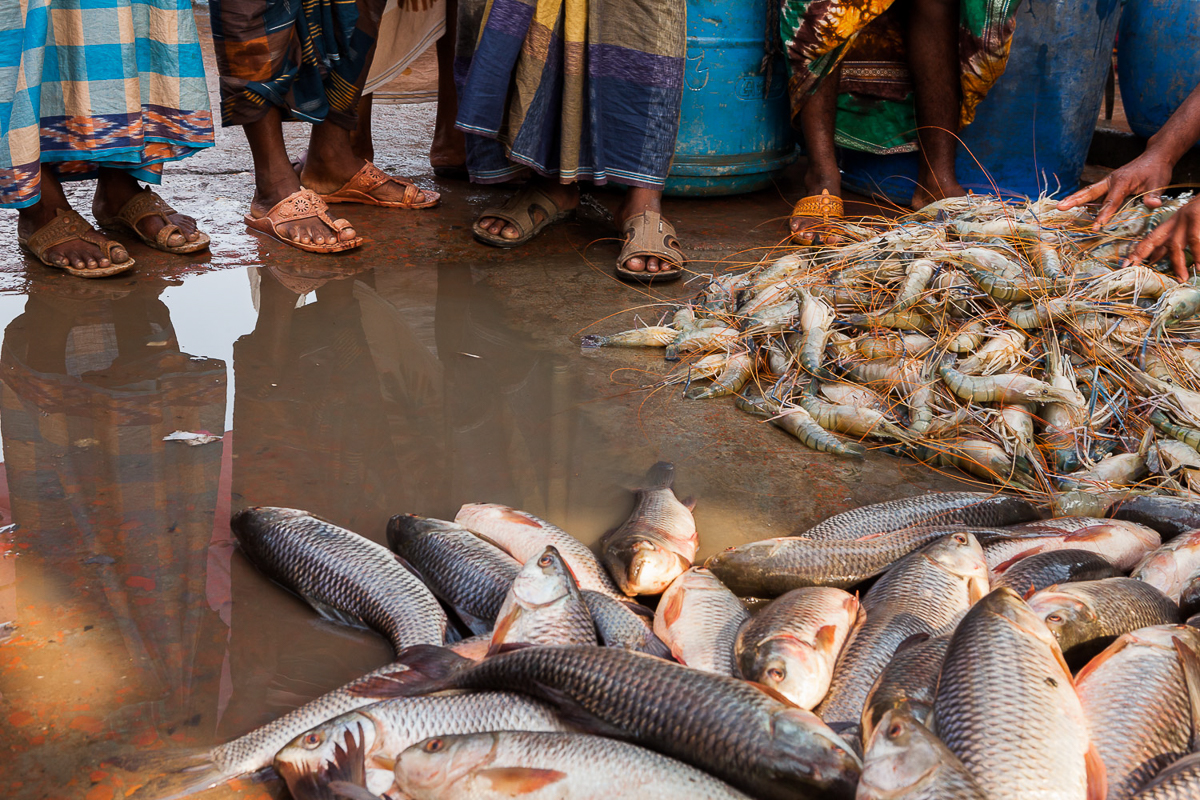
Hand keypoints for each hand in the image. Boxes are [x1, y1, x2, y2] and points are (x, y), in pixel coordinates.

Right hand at [1056, 151, 1174, 228]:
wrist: (1155, 156)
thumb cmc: (1157, 170)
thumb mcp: (1159, 182)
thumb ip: (1154, 195)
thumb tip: (1154, 205)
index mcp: (1122, 181)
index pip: (1111, 201)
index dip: (1103, 215)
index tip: (1096, 227)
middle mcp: (1111, 180)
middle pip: (1090, 192)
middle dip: (1075, 200)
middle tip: (1060, 207)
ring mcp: (1108, 181)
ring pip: (1089, 191)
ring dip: (1074, 198)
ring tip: (1060, 206)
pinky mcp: (1109, 183)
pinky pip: (1093, 192)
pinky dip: (1082, 197)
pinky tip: (1073, 204)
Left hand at [1125, 197, 1199, 280]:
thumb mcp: (1188, 224)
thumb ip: (1173, 240)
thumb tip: (1157, 258)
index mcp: (1173, 222)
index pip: (1151, 238)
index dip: (1138, 252)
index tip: (1126, 265)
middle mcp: (1177, 220)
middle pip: (1155, 239)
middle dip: (1143, 254)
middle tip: (1135, 269)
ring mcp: (1188, 218)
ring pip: (1178, 243)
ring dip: (1179, 263)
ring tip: (1183, 278)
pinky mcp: (1198, 216)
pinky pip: (1196, 239)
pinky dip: (1198, 254)